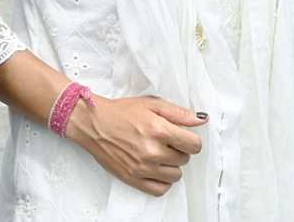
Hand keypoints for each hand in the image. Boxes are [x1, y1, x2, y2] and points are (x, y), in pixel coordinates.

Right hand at [64, 94, 206, 195]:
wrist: (92, 122)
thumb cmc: (120, 112)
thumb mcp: (150, 104)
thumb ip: (178, 113)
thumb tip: (202, 120)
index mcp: (159, 130)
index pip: (194, 145)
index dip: (189, 139)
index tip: (180, 136)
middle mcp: (153, 151)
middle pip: (185, 159)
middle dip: (177, 150)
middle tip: (161, 141)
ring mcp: (143, 167)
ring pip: (175, 175)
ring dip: (170, 165)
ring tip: (156, 154)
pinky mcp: (133, 178)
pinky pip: (161, 189)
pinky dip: (161, 180)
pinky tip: (153, 168)